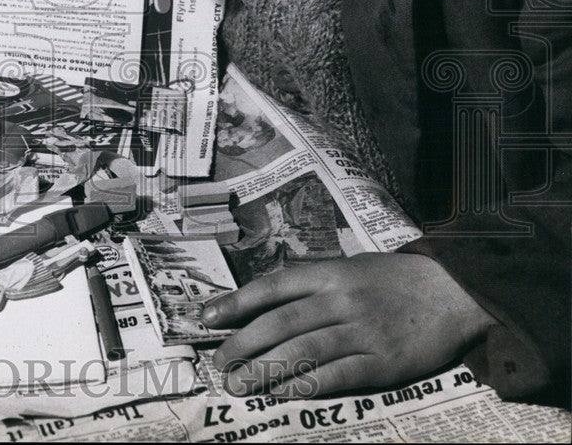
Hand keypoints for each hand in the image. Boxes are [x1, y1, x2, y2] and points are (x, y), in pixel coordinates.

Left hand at [202, 253, 495, 397]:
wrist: (454, 293)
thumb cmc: (393, 280)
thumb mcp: (350, 266)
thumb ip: (311, 280)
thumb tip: (262, 298)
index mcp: (330, 272)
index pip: (272, 286)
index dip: (236, 302)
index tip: (206, 318)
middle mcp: (341, 300)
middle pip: (279, 324)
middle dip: (242, 345)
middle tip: (218, 363)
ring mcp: (362, 332)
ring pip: (301, 353)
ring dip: (263, 371)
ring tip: (239, 384)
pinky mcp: (382, 363)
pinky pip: (333, 377)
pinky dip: (303, 386)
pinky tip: (280, 394)